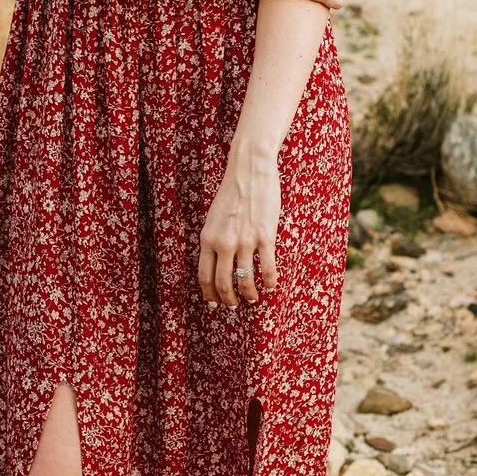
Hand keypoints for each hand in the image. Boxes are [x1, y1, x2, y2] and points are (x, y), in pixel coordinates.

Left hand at [198, 148, 281, 307]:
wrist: (249, 170)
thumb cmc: (232, 192)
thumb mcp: (214, 217)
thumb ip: (214, 239)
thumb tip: (217, 262)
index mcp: (208, 238)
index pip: (204, 276)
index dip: (209, 294)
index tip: (214, 303)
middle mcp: (224, 243)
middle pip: (223, 283)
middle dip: (228, 300)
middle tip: (234, 306)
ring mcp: (244, 241)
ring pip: (245, 280)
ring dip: (249, 294)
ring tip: (253, 299)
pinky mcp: (265, 236)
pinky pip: (267, 268)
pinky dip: (270, 282)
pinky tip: (272, 286)